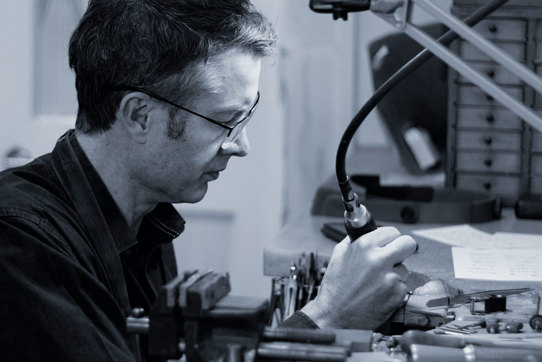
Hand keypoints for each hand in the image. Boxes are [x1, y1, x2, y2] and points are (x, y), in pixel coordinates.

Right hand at [301, 226, 416, 329]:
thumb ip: (356, 240)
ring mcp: (390, 277)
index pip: (392, 231)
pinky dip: (394, 290)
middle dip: (403, 249)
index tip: (388, 244)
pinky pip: (403, 286)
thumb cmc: (335, 287)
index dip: (390, 239)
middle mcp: (379, 259)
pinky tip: (379, 294)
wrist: (334, 315)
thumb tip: (370, 231)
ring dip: (395, 273)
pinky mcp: (397, 294)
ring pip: (405, 268)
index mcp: (364, 245)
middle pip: (408, 243)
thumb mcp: (339, 254)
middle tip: (396, 257)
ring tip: (377, 282)